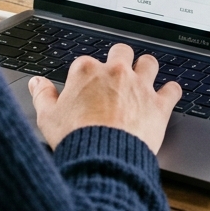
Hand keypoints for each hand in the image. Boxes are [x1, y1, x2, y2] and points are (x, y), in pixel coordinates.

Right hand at [28, 43, 181, 153]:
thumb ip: (42, 96)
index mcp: (86, 71)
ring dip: (147, 69)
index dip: (87, 73)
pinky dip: (171, 91)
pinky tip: (168, 94)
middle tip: (117, 72)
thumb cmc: (75, 139)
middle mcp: (115, 72)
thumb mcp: (48, 117)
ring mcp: (139, 86)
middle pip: (121, 51)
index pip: (87, 61)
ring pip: (149, 63)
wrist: (103, 159)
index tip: (87, 85)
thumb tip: (37, 83)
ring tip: (144, 77)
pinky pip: (172, 89)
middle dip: (120, 59)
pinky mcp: (158, 104)